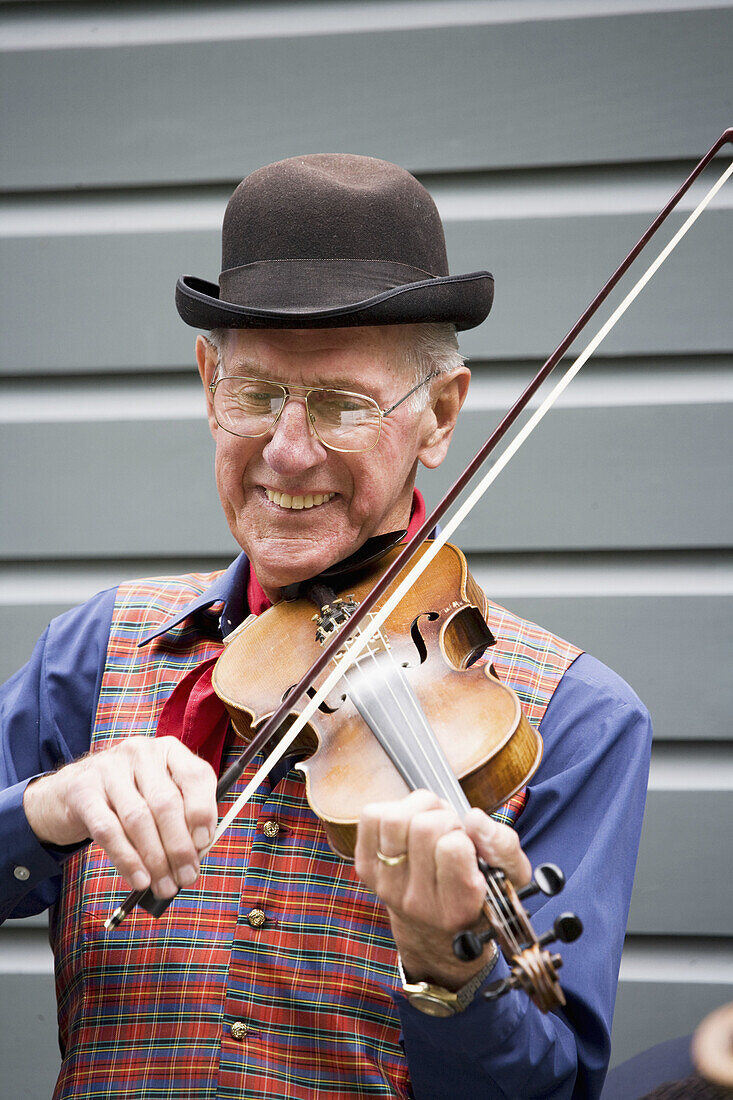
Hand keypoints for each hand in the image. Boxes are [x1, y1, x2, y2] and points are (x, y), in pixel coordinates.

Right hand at [23, 736, 216, 897]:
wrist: (71, 790)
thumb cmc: (129, 796)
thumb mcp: (159, 794)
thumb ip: (182, 816)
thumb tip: (198, 852)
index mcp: (168, 751)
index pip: (195, 776)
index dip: (203, 812)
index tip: (204, 844)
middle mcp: (141, 753)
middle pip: (166, 803)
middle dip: (179, 847)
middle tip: (187, 877)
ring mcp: (109, 769)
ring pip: (139, 819)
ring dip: (156, 859)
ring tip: (165, 886)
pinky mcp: (83, 792)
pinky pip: (109, 831)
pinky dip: (127, 860)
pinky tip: (139, 880)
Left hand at [354, 789, 530, 988]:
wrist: (435, 933)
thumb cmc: (478, 897)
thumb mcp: (510, 879)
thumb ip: (503, 846)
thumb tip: (475, 818)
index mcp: (458, 908)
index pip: (453, 848)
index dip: (463, 836)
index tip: (467, 845)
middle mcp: (417, 902)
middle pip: (424, 827)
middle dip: (443, 817)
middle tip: (451, 832)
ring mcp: (387, 885)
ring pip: (395, 818)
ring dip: (418, 809)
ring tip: (431, 824)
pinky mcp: (366, 869)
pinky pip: (371, 816)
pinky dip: (392, 809)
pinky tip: (408, 827)